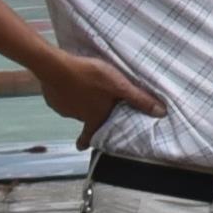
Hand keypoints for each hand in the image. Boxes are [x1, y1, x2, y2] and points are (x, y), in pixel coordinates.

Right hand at [32, 49, 173, 136]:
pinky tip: (71, 81)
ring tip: (86, 88)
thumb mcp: (120, 86)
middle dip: (90, 113)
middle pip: (85, 118)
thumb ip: (139, 99)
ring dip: (79, 100)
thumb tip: (160, 113)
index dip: (86, 141)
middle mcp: (76, 116)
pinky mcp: (52, 96)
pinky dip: (66, 91)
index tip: (83, 146)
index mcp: (93, 118)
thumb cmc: (90, 77)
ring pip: (74, 106)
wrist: (55, 66)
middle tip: (95, 104)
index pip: (89, 136)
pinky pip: (61, 96)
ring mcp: (62, 106)